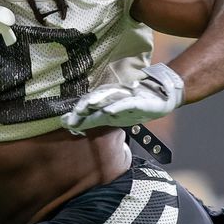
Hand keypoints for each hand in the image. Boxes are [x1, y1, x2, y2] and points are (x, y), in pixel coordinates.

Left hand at [61, 63, 183, 133]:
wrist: (161, 98)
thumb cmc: (134, 106)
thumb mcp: (114, 116)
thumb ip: (95, 120)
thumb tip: (73, 126)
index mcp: (106, 105)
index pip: (88, 109)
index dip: (77, 116)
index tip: (63, 122)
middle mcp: (113, 100)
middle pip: (94, 102)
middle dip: (81, 109)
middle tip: (70, 117)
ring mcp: (125, 99)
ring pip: (107, 99)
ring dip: (95, 103)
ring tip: (83, 109)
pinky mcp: (138, 101)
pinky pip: (127, 103)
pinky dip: (117, 107)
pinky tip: (108, 111)